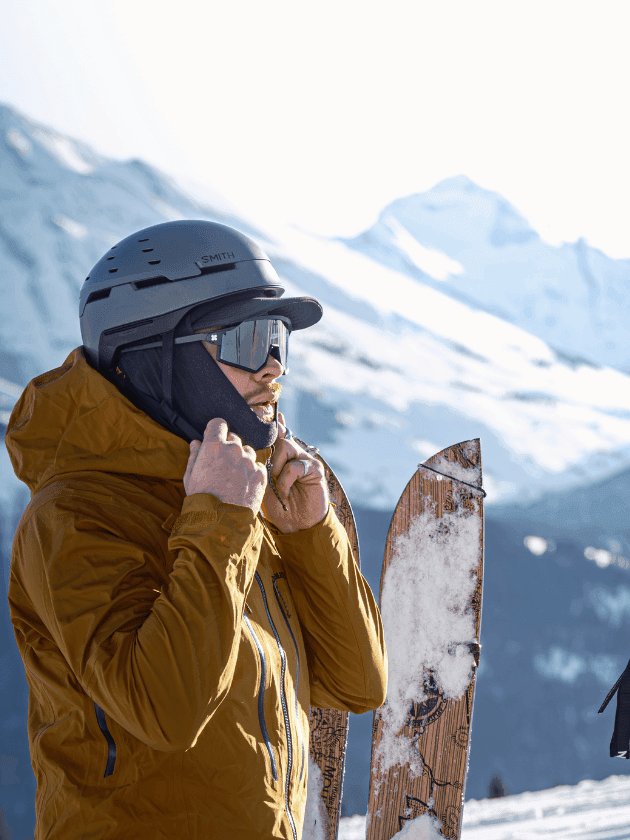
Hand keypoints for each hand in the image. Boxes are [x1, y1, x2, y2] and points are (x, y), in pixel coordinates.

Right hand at [184, 418, 266, 514]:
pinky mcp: (261, 473)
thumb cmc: (201, 498)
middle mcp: (234, 449)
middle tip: (223, 464)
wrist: (220, 522)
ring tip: (234, 477)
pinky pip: (257, 466)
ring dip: (242, 459)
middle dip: (228, 447)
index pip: (218, 423)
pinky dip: (252, 472)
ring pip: (247, 451)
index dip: (216, 430)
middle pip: (234, 437)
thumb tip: (196, 442)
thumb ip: (194, 455)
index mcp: (214, 446)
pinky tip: (243, 485)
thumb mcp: (190, 476)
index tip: (215, 437)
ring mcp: (249, 461)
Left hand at [261, 412, 328, 532]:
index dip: (274, 424)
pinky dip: (286, 479)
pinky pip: (296, 465)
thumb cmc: (277, 506)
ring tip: (274, 483)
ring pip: (286, 447)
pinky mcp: (315, 470)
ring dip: (275, 466)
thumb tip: (245, 450)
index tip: (272, 414)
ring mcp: (306, 460)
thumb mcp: (263, 485)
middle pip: (278, 437)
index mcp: (281, 457)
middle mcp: (294, 455)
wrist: (297, 527)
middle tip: (262, 467)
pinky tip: (285, 492)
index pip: (277, 434)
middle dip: (267, 449)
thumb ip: (258, 467)